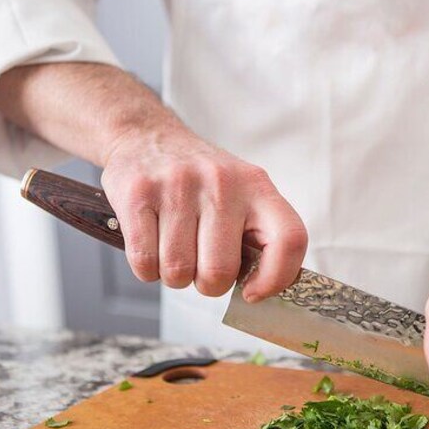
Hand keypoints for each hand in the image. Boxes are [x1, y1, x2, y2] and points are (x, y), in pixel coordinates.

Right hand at [101, 119, 307, 300]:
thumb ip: (260, 235)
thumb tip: (262, 291)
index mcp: (257, 186)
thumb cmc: (201, 181)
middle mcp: (222, 183)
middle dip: (208, 284)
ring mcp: (179, 186)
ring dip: (174, 275)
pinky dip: (147, 269)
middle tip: (201, 264)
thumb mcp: (242, 192)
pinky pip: (145, 262)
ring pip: (178, 272)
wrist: (147, 137)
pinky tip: (152, 245)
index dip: (276, 278)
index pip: (289, 240)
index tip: (253, 291)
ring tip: (175, 249)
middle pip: (220, 271)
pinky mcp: (139, 193)